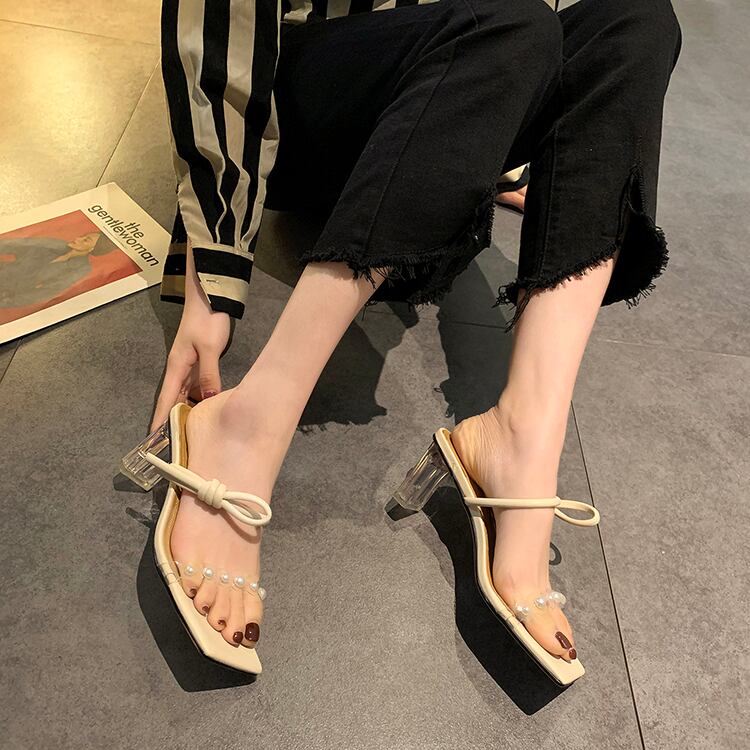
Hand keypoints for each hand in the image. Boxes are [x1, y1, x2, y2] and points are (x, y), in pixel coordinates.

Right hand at [150, 240, 231, 430]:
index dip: (160, 420)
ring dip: (188, 412)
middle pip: (174, 401)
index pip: (166, 400)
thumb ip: (209, 373)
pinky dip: (200, 400)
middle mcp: (180, 370)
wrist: (212, 298)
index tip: (154, 441)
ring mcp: (190, 366)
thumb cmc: (207, 321)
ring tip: (192, 434)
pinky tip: (207, 411)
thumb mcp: (209, 348)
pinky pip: (198, 387)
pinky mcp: (201, 362)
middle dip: (173, 422)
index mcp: (177, 367)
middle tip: (177, 446)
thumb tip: (208, 399)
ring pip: (187, 395)